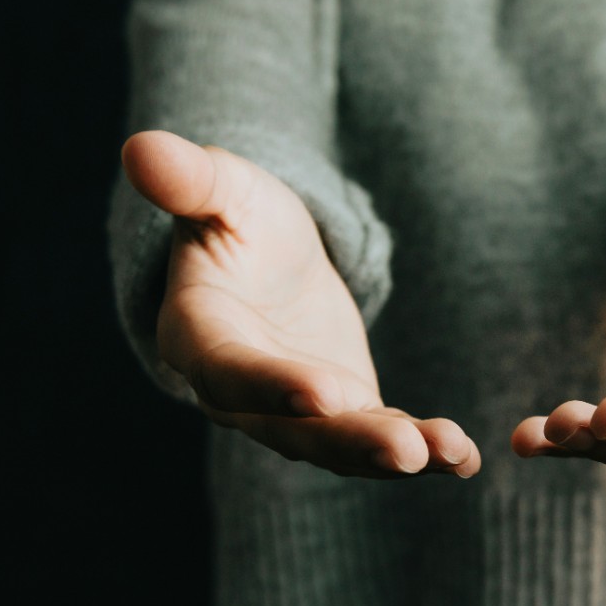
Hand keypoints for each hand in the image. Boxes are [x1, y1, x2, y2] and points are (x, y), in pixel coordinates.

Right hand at [121, 130, 479, 478]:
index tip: (328, 395)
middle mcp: (242, 391)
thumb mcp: (224, 190)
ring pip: (340, 445)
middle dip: (351, 442)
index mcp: (201, 336)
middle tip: (408, 451)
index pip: (232, 372)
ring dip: (393, 454)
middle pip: (292, 430)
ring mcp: (293, 412)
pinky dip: (422, 452)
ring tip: (452, 453)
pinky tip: (465, 458)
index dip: (274, 386)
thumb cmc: (241, 217)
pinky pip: (377, 438)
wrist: (273, 256)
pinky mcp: (341, 414)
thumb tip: (139, 147)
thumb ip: (190, 180)